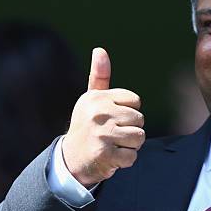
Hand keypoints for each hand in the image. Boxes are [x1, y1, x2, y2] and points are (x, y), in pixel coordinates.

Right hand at [62, 48, 144, 185]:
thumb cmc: (87, 125)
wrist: (71, 159)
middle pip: (139, 119)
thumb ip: (99, 76)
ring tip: (114, 145)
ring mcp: (102, 134)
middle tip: (113, 134)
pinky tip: (112, 157)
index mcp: (97, 98)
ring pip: (139, 137)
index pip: (135, 101)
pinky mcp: (105, 154)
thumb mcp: (91, 99)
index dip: (129, 112)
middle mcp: (98, 114)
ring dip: (130, 145)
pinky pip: (132, 156)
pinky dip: (125, 160)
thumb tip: (100, 50)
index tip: (113, 118)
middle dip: (131, 129)